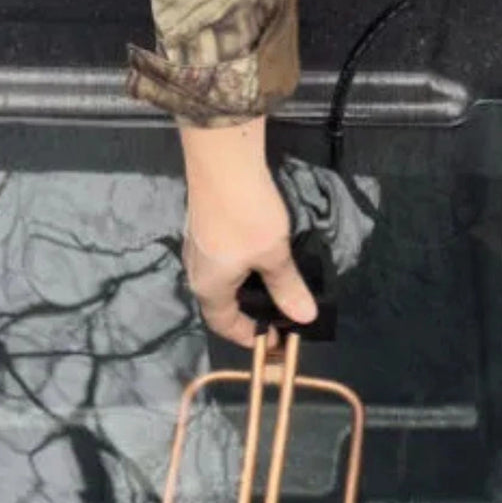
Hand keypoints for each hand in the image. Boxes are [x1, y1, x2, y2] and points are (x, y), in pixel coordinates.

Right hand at [180, 117, 316, 347]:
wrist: (223, 162)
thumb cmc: (248, 216)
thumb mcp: (274, 255)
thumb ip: (288, 287)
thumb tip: (305, 317)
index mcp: (209, 287)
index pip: (224, 324)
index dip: (249, 336)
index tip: (275, 340)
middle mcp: (196, 270)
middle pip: (221, 302)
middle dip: (249, 312)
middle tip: (281, 313)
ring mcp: (198, 246)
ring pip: (222, 278)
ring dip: (247, 287)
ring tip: (277, 286)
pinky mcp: (205, 225)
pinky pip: (223, 259)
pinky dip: (243, 266)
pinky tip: (263, 256)